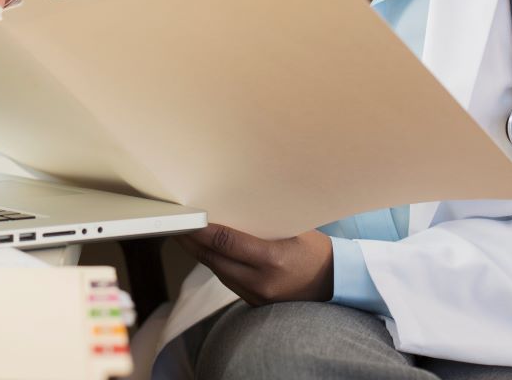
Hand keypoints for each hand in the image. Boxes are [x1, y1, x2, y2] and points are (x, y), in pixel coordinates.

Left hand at [176, 224, 333, 305]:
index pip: (226, 243)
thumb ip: (260, 225)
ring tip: (184, 235)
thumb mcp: (293, 229)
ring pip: (217, 271)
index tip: (186, 219)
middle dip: (192, 242)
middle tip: (175, 224)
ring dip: (200, 254)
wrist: (336, 283)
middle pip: (214, 260)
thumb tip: (228, 209)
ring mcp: (257, 296)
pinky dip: (215, 264)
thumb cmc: (316, 250)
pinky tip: (205, 252)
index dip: (201, 231)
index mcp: (272, 260)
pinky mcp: (255, 303)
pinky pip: (227, 280)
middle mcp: (261, 282)